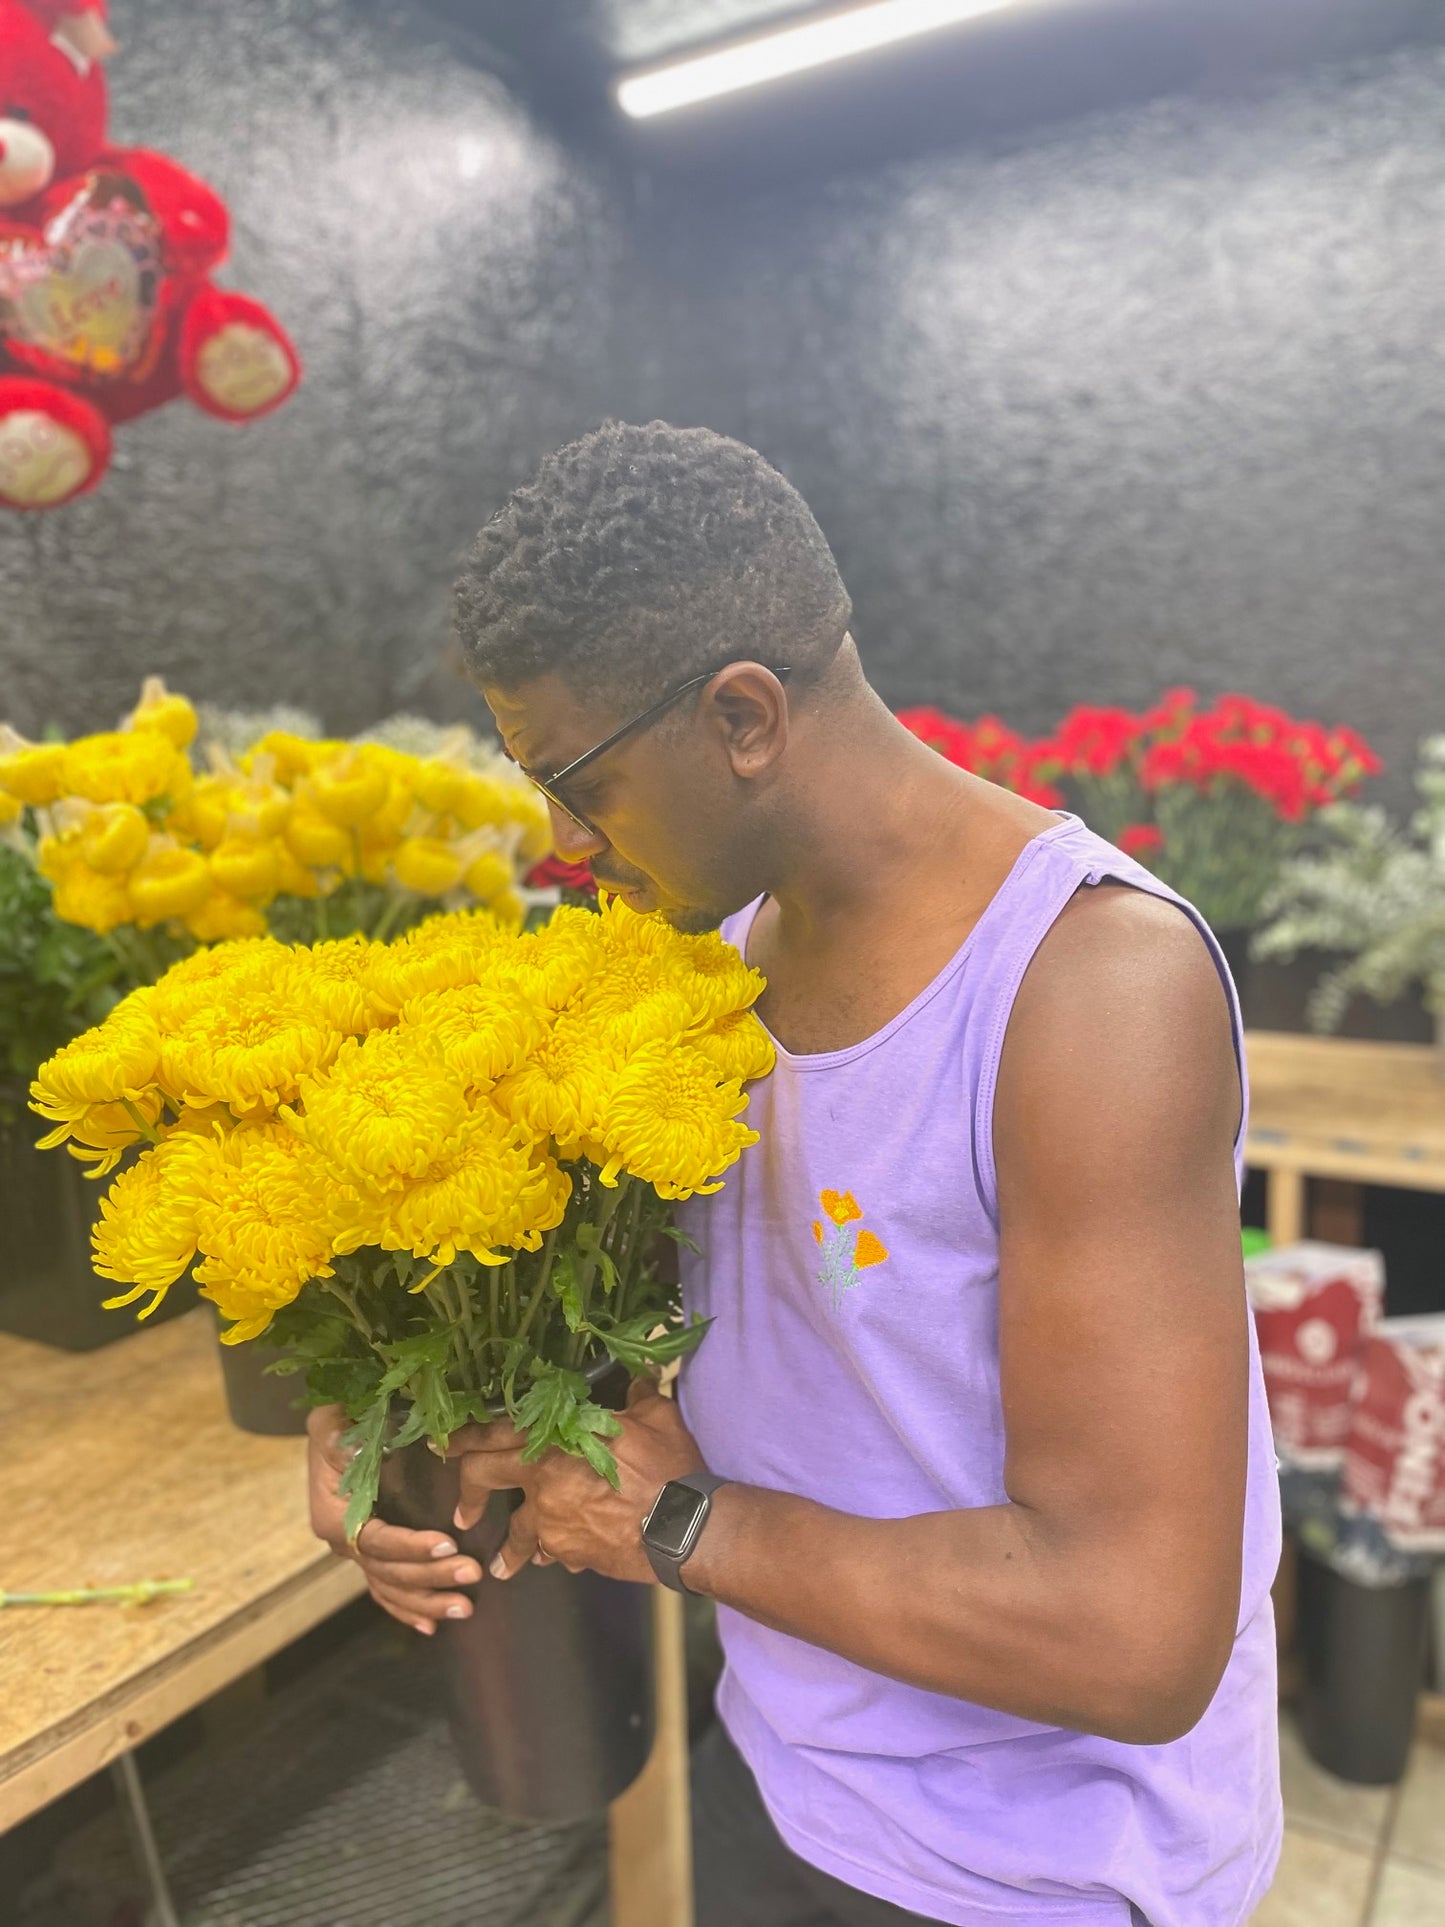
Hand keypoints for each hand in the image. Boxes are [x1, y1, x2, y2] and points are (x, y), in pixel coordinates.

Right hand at [305, 1404, 483, 1634]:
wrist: (335, 1427)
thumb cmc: (339, 1421)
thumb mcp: (332, 1422)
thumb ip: (339, 1438)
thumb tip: (355, 1451)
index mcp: (335, 1516)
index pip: (376, 1541)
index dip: (411, 1547)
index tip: (449, 1544)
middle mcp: (343, 1542)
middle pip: (389, 1571)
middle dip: (431, 1576)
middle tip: (471, 1574)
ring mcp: (357, 1553)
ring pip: (391, 1588)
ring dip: (427, 1601)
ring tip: (465, 1608)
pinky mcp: (370, 1555)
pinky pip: (386, 1590)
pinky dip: (407, 1609)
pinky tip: (432, 1626)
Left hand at [446, 1380, 705, 1584]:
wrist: (684, 1527)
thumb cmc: (669, 1467)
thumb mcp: (656, 1418)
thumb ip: (638, 1396)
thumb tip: (639, 1375)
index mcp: (554, 1437)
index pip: (493, 1431)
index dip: (464, 1436)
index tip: (442, 1444)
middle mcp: (542, 1479)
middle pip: (483, 1479)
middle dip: (468, 1495)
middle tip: (463, 1514)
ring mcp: (552, 1520)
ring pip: (517, 1536)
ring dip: (510, 1551)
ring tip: (503, 1565)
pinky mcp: (570, 1552)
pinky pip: (553, 1553)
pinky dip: (555, 1554)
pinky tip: (561, 1558)